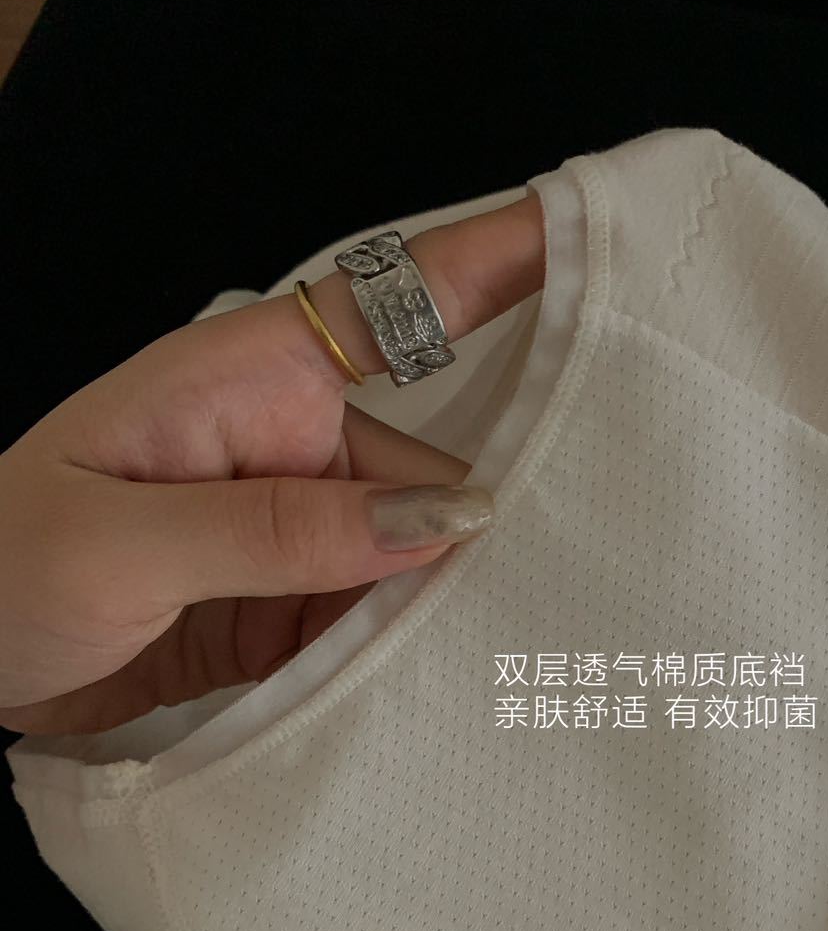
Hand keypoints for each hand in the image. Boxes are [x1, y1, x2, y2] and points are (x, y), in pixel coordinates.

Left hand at [0, 195, 544, 734]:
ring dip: (437, 617)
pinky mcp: (288, 603)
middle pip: (433, 474)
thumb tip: (447, 518)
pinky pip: (375, 621)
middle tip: (556, 600)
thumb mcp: (126, 542)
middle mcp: (289, 442)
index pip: (396, 303)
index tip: (599, 233)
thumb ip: (284, 530)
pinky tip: (428, 697)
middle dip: (482, 536)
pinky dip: (399, 659)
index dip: (500, 261)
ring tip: (488, 672)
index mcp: (251, 380)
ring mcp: (294, 527)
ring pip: (415, 561)